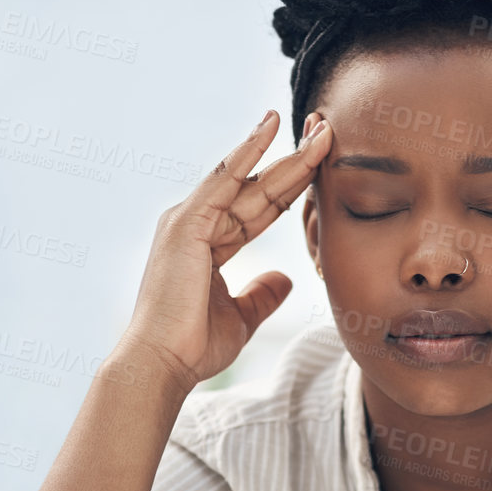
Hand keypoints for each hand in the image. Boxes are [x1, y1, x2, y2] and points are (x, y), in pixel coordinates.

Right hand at [123, 110, 331, 393]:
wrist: (162, 363)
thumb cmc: (193, 345)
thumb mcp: (242, 317)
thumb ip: (262, 295)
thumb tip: (285, 279)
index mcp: (208, 243)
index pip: (262, 208)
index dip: (293, 186)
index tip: (324, 164)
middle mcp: (196, 224)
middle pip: (259, 188)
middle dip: (296, 161)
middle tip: (329, 132)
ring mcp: (189, 220)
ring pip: (249, 180)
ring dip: (286, 153)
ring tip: (320, 128)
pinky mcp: (186, 223)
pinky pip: (223, 179)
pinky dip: (246, 152)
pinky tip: (270, 127)